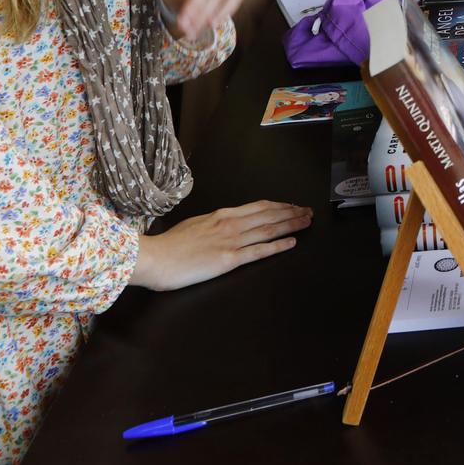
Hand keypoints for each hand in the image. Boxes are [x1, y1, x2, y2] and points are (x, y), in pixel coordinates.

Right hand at [132, 201, 312, 290]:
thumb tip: (222, 225)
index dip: (278, 206)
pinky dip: (278, 245)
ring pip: (268, 229)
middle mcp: (230, 224)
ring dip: (291, 224)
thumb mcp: (194, 226)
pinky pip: (260, 251)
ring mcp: (231, 240)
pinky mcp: (229, 259)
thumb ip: (212, 225)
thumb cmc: (168, 245)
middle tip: (308, 212)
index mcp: (221, 215)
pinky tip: (292, 242)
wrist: (155, 257)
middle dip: (291, 212)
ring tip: (307, 222)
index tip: (291, 205)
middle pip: (268, 215)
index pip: (257, 207)